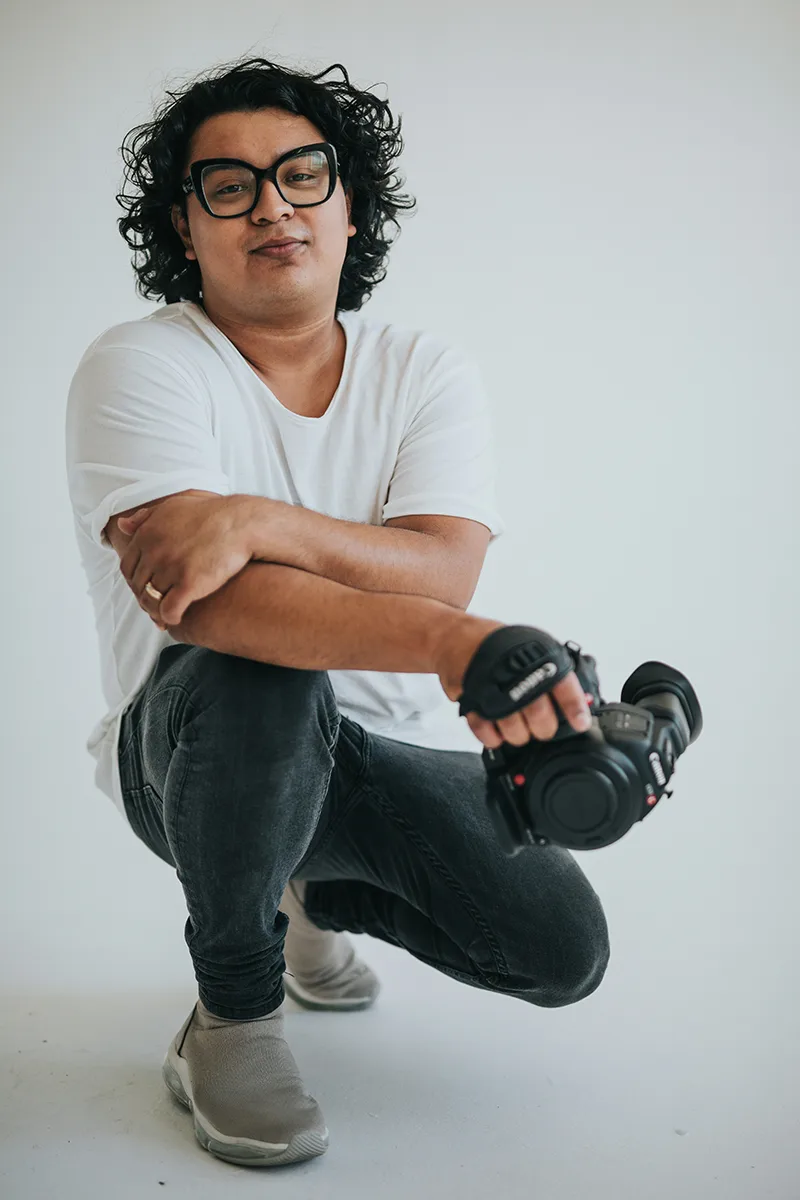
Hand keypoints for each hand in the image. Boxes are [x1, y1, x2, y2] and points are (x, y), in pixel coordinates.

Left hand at [117, 494, 255, 627]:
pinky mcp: (189, 584)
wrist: (242, 523)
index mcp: (148, 533)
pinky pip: (169, 610)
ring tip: (164, 615)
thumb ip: (147, 516)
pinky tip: (177, 618)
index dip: (135, 580)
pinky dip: (170, 618)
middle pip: (139, 585)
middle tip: (155, 605)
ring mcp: (171, 568)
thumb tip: (123, 524)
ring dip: (155, 611)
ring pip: (151, 600)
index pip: (128, 566)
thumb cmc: (213, 513)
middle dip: (145, 597)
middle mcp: (155, 550)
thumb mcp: (175, 506)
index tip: (146, 587)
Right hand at [434, 615, 593, 748]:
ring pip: (515, 731)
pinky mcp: (471, 703)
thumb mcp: (532, 646)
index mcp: (536, 658)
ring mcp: (492, 691)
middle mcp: (516, 675)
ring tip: (518, 726)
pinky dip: (494, 738)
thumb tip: (583, 701)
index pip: (565, 687)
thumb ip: (554, 672)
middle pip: (541, 718)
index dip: (575, 709)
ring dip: (519, 735)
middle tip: (542, 726)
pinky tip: (497, 732)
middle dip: (545, 728)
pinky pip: (487, 733)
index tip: (580, 724)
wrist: (456, 637)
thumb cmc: (498, 644)